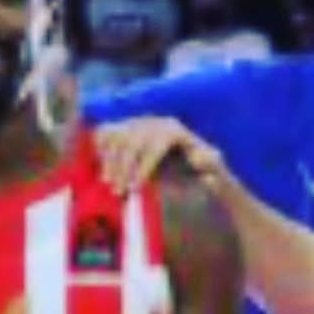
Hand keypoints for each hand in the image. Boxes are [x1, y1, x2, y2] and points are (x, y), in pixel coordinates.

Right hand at [95, 117, 226, 195]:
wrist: (190, 165)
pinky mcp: (124, 127)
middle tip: (120, 193)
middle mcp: (153, 120)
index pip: (154, 144)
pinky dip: (101, 150)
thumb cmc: (203, 170)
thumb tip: (204, 162)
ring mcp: (137, 122)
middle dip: (124, 168)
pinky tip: (104, 170)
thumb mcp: (212, 169)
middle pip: (132, 140)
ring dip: (110, 163)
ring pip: (116, 137)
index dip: (143, 166)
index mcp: (174, 129)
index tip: (137, 188)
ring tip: (111, 187)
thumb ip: (210, 165)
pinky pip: (106, 133)